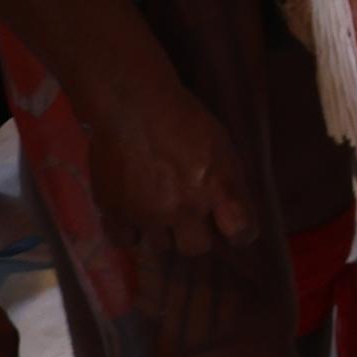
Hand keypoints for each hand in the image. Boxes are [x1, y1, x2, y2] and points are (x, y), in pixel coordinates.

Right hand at [86, 79, 254, 256]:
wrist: (134, 107)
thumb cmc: (185, 120)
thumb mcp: (223, 148)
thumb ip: (229, 185)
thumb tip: (232, 215)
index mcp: (218, 188)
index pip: (242, 233)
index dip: (240, 234)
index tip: (235, 229)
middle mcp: (185, 208)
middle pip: (196, 249)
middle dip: (196, 236)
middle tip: (190, 219)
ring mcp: (147, 214)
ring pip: (161, 247)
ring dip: (163, 232)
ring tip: (158, 207)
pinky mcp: (114, 212)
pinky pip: (126, 241)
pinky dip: (131, 232)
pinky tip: (133, 214)